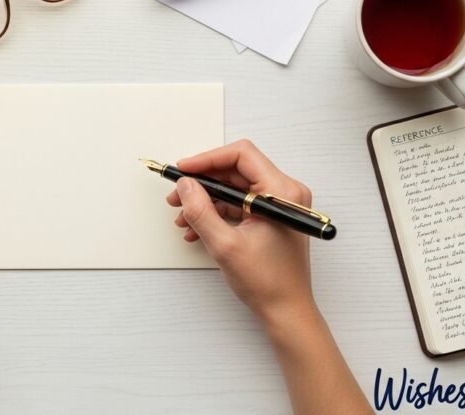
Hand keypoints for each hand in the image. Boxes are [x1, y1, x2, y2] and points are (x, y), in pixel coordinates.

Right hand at [167, 139, 316, 323]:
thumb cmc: (268, 283)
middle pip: (235, 170)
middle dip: (202, 182)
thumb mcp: (225, 245)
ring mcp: (278, 204)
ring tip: (183, 216)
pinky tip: (196, 227)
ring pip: (234, 187)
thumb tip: (185, 185)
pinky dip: (216, 211)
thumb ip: (201, 211)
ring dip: (206, 199)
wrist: (286, 310)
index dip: (207, 159)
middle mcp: (284, 192)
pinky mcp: (271, 216)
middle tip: (178, 194)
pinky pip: (239, 203)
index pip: (241, 155)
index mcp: (282, 192)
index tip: (183, 170)